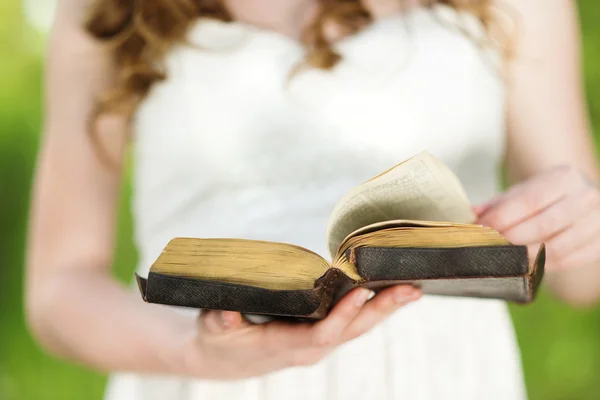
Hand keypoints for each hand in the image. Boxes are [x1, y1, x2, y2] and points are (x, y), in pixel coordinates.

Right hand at [179, 285, 420, 379]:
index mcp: (283, 346)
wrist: (223, 359)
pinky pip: (351, 323)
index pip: (320, 335)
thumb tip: (225, 315)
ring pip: (356, 328)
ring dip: (385, 309)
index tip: (362, 292)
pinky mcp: (319, 335)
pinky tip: (389, 294)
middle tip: (410, 289)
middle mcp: (308, 349)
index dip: (342, 316)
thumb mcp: (213, 329)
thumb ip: (221, 322)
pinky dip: (371, 308)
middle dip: (381, 310)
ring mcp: (316, 343)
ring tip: (412, 289)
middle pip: (351, 332)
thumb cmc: (218, 339)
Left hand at [475, 166, 599, 272]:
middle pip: (543, 225)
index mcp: (564, 178)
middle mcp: (586, 197)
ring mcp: (598, 222)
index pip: (529, 201)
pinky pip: (568, 261)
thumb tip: (470, 214)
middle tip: (490, 247)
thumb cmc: (547, 198)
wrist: (584, 200)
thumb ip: (499, 204)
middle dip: (512, 239)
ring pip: (557, 246)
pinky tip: (525, 265)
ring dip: (526, 256)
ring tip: (505, 259)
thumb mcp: (524, 192)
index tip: (481, 229)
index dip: (503, 217)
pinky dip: (543, 266)